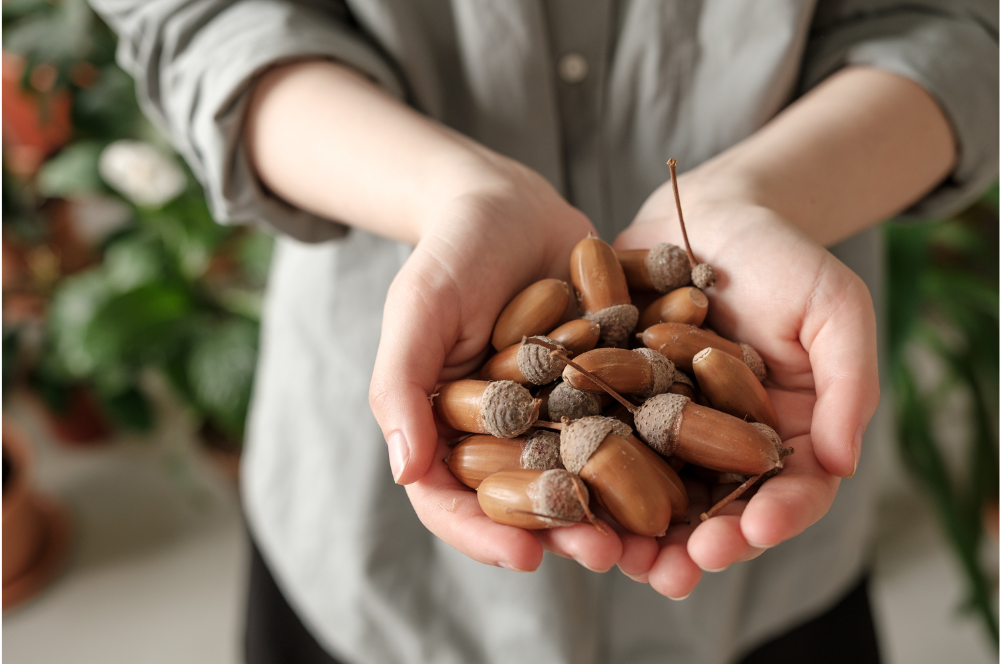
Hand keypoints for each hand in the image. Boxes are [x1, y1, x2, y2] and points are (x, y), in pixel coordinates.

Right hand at [369, 161, 623, 571]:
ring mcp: (561, 414)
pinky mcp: (608, 386)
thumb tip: (403, 469)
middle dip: (566, 533)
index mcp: (450, 430)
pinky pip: (632, 424)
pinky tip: (695, 468)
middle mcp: (507, 434)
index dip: (484, 534)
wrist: (512, 205)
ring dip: (621, 508)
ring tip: (656, 531)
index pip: (455, 499)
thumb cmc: (450, 253)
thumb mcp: (418, 308)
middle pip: (530, 500)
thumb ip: (401, 384)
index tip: (524, 559)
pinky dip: (661, 448)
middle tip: (603, 554)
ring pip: (589, 476)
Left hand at [611, 177, 879, 597]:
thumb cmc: (785, 257)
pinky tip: (566, 492)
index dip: (773, 517)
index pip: (787, 492)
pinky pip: (598, 442)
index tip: (753, 531)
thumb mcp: (835, 309)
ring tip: (616, 557)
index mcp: (780, 433)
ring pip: (651, 492)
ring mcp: (664, 425)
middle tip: (673, 573)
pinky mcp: (614, 400)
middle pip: (712, 510)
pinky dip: (584, 472)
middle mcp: (720, 442)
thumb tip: (841, 462)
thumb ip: (845, 382)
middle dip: (694, 548)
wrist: (711, 214)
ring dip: (634, 531)